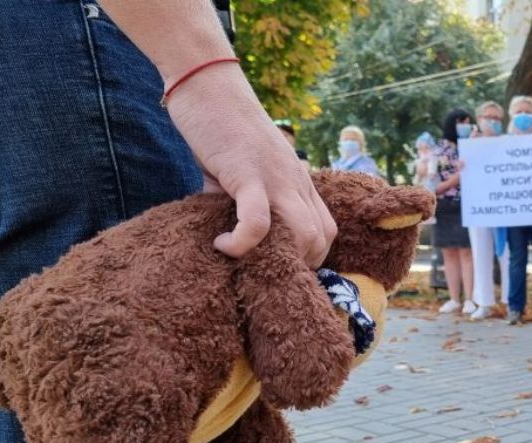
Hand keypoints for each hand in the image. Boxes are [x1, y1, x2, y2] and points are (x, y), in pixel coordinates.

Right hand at [165, 65, 335, 267]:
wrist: (207, 83)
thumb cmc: (221, 126)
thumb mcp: (239, 169)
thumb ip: (239, 200)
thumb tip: (226, 232)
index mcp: (297, 181)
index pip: (325, 229)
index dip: (308, 257)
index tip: (278, 267)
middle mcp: (295, 181)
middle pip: (322, 237)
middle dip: (297, 265)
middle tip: (261, 270)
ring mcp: (276, 177)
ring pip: (303, 234)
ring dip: (279, 260)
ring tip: (246, 262)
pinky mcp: (248, 173)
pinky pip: (258, 221)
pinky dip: (242, 243)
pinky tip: (222, 245)